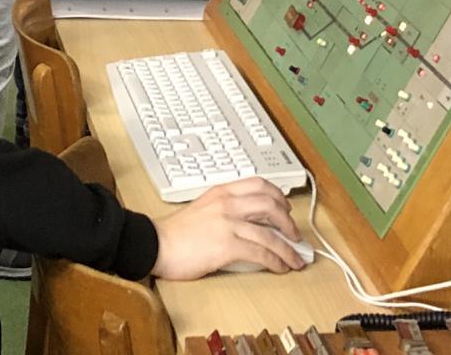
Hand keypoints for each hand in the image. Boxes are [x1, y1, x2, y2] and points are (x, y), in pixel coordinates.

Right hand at [151, 178, 304, 280]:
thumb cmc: (175, 232)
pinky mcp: (226, 245)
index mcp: (221, 191)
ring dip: (288, 248)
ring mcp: (227, 223)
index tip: (286, 208)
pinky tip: (280, 267)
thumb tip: (248, 222)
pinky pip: (261, 252)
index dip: (278, 196)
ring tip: (295, 259)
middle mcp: (227, 203)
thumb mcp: (203, 208)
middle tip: (295, 235)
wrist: (155, 244)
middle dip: (289, 222)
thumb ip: (224, 208)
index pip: (258, 184)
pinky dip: (276, 261)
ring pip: (270, 232)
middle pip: (270, 205)